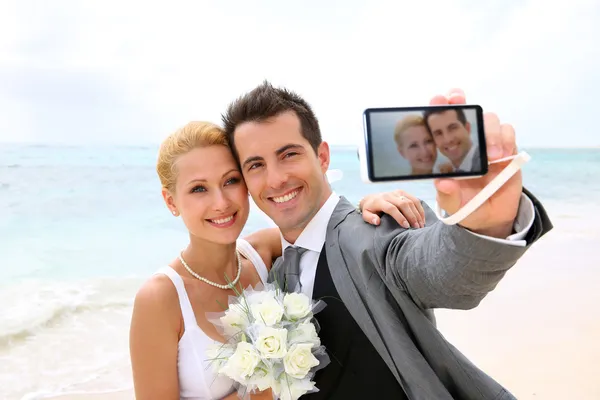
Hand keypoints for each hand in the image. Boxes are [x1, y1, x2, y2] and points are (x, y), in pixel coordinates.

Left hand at [360, 190, 425, 228]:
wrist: (371, 198)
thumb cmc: (370, 210)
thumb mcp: (365, 215)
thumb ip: (370, 218)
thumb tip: (377, 221)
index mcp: (380, 201)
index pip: (392, 208)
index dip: (400, 217)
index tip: (406, 226)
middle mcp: (389, 195)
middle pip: (403, 204)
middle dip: (411, 216)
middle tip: (416, 227)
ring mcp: (397, 193)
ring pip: (410, 201)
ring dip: (417, 213)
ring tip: (421, 225)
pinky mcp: (403, 192)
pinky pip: (414, 199)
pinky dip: (419, 209)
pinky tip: (422, 218)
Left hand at [430, 89, 521, 237]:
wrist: (493, 216)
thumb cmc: (468, 207)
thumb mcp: (455, 206)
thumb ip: (448, 196)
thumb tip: (443, 183)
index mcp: (448, 151)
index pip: (441, 123)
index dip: (439, 107)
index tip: (437, 100)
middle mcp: (467, 142)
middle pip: (465, 110)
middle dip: (460, 100)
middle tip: (457, 100)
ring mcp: (488, 142)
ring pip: (489, 119)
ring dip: (489, 132)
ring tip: (491, 156)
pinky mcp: (507, 147)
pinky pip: (508, 131)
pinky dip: (506, 139)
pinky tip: (502, 155)